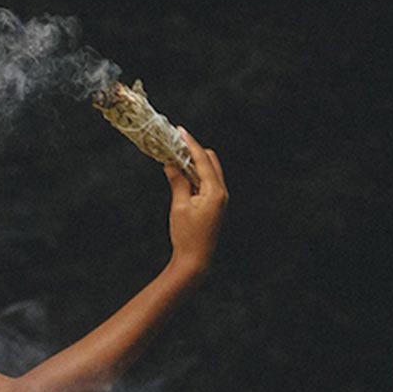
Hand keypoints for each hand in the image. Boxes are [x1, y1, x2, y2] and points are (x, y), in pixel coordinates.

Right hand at [167, 129, 226, 277]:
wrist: (195, 260)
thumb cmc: (187, 235)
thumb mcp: (179, 206)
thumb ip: (177, 181)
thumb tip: (171, 163)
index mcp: (215, 190)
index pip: (202, 159)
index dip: (190, 144)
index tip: (179, 131)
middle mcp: (221, 192)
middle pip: (210, 160)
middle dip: (194, 150)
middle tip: (175, 144)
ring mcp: (220, 198)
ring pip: (209, 170)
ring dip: (194, 162)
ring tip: (175, 156)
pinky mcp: (215, 204)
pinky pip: (207, 181)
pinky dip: (196, 174)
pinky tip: (182, 173)